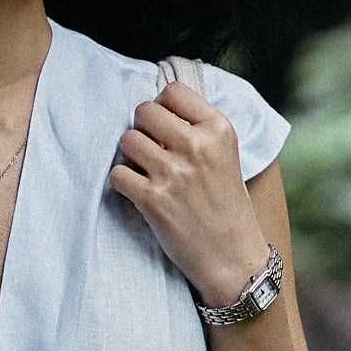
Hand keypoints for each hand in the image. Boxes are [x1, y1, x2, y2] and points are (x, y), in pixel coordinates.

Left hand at [108, 80, 267, 307]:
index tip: (165, 126)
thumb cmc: (227, 206)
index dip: (162, 107)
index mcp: (218, 130)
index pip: (172, 91)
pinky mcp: (152, 200)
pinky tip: (140, 192)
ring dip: (131, 156)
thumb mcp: (227, 155)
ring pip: (127, 140)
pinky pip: (118, 173)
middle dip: (142, 129)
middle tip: (152, 151)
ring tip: (148, 173)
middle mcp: (196, 146)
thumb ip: (198, 128)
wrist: (233, 258)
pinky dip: (123, 182)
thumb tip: (157, 106)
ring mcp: (173, 173)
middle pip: (143, 111)